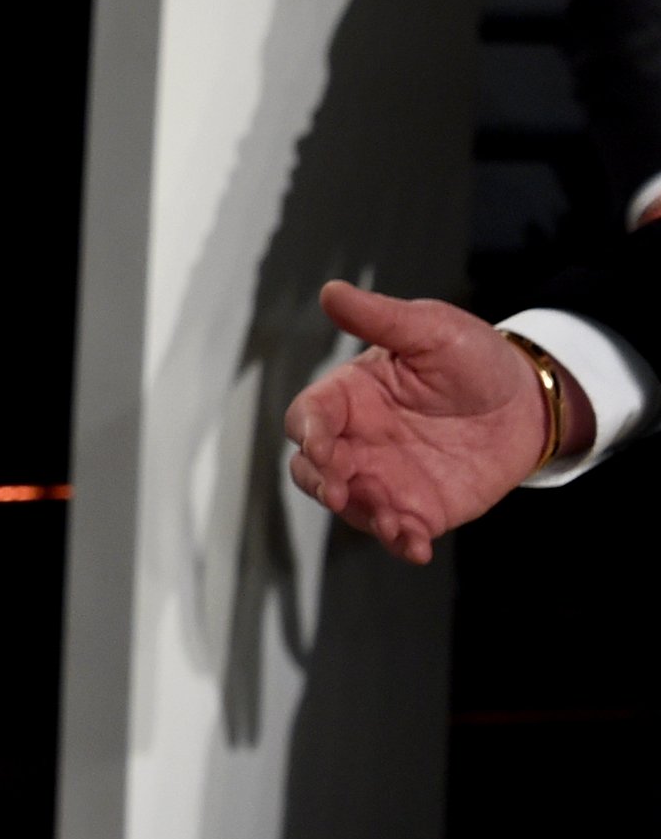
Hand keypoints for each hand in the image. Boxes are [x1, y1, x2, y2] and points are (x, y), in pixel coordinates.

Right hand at [281, 280, 582, 561]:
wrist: (529, 402)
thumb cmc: (472, 357)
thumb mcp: (431, 329)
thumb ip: (381, 318)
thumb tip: (331, 291)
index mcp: (350, 395)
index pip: (309, 416)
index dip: (309, 432)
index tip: (323, 446)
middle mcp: (358, 440)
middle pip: (313, 468)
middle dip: (319, 483)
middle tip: (340, 492)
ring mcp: (387, 478)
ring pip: (352, 506)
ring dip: (362, 517)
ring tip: (394, 524)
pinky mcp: (422, 508)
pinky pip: (399, 532)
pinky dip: (400, 543)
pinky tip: (414, 547)